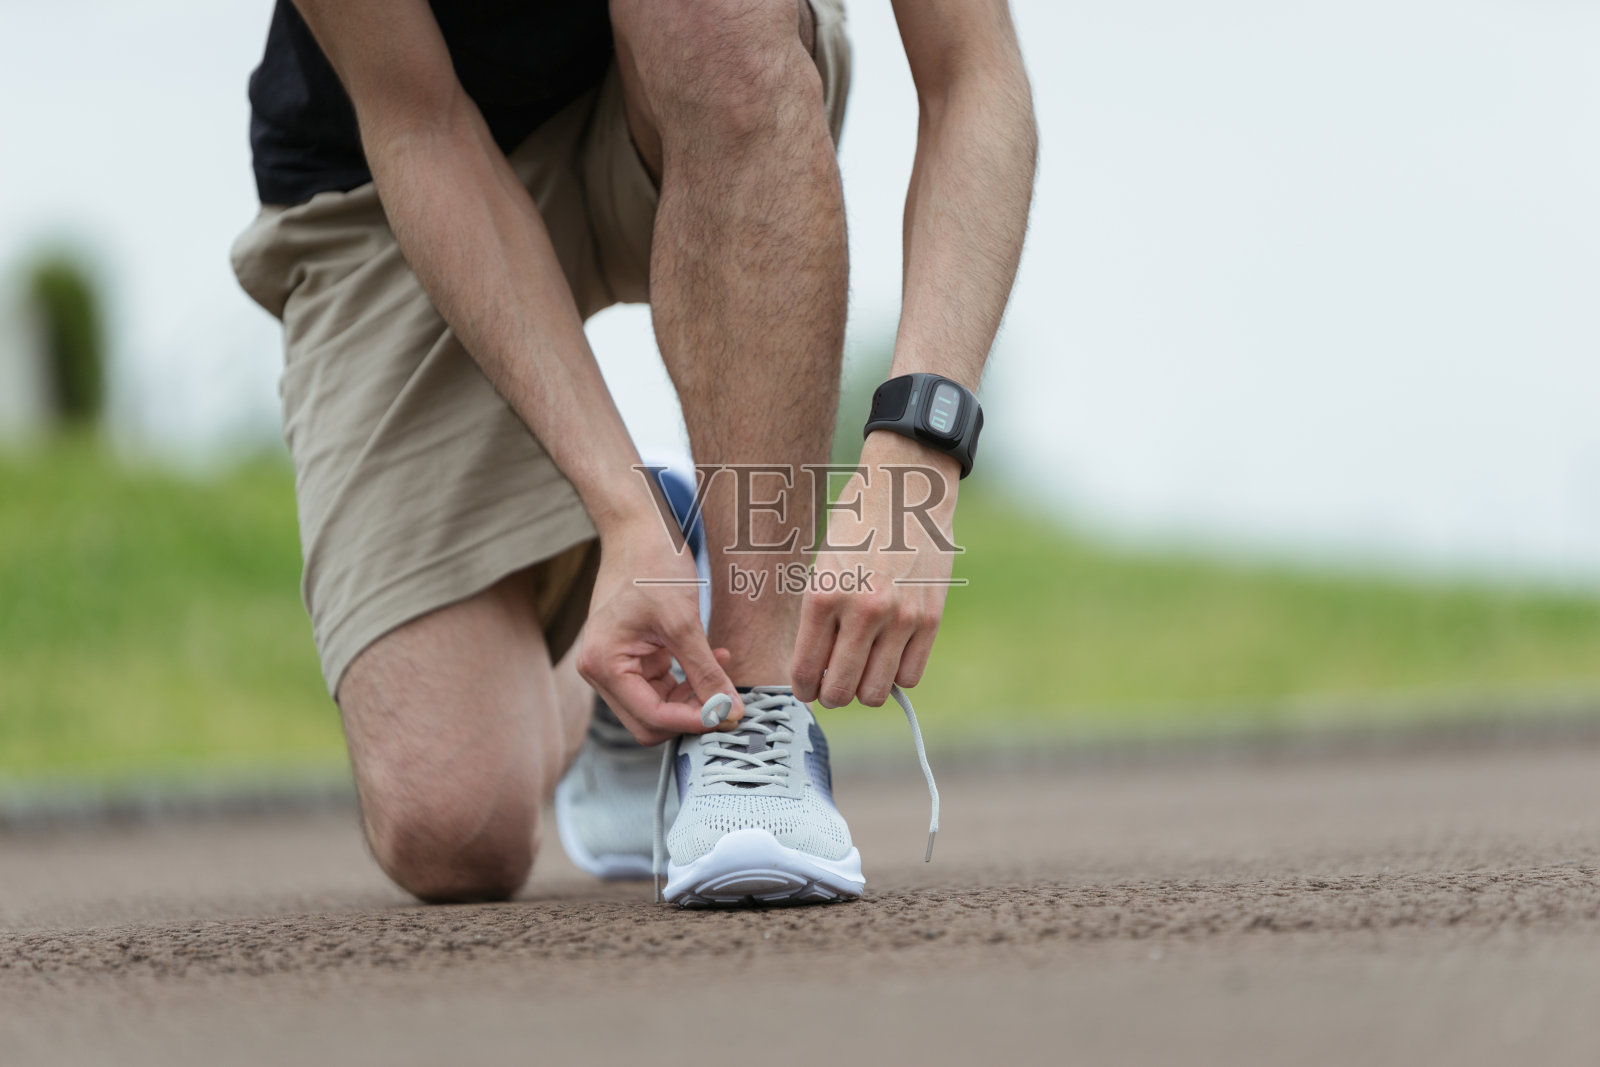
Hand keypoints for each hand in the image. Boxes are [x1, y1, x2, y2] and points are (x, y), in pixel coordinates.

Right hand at [576, 515, 741, 743]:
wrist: (639, 529)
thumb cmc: (652, 565)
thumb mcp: (684, 622)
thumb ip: (706, 672)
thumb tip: (730, 712)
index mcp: (603, 664)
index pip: (650, 717)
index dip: (693, 722)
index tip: (729, 716)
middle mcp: (601, 670)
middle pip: (650, 720)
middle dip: (691, 716)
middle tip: (731, 705)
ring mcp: (615, 665)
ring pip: (659, 707)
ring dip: (694, 699)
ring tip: (725, 677)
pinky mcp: (632, 657)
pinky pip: (663, 685)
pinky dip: (689, 680)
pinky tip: (716, 659)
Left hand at [791, 432, 959, 707]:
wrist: (907, 489)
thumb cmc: (856, 524)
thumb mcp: (822, 565)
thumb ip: (819, 617)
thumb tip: (818, 670)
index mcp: (824, 595)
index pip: (807, 670)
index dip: (804, 688)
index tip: (807, 687)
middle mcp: (862, 611)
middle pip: (841, 690)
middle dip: (831, 695)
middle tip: (831, 686)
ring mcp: (900, 617)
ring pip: (876, 691)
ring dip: (864, 689)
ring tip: (860, 672)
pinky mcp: (930, 618)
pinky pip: (911, 675)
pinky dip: (896, 674)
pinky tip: (888, 657)